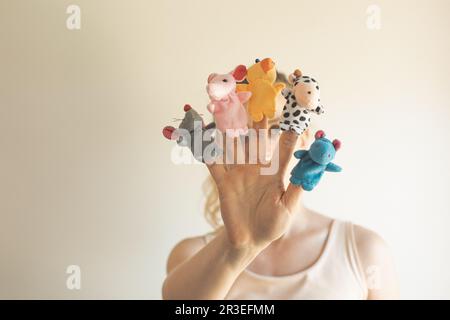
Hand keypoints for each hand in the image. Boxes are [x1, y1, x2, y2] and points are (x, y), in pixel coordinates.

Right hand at [206, 118, 302, 249]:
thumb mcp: (288, 208)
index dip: (286, 132)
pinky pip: (214, 164)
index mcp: (275, 172)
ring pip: (234, 146)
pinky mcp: (223, 182)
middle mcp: (256, 168)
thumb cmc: (272, 225)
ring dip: (229, 129)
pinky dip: (208, 150)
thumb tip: (310, 167)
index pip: (282, 148)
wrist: (249, 240)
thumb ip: (297, 188)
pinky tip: (203, 134)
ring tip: (226, 109)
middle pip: (255, 140)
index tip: (290, 115)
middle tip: (253, 100)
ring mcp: (238, 173)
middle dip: (254, 122)